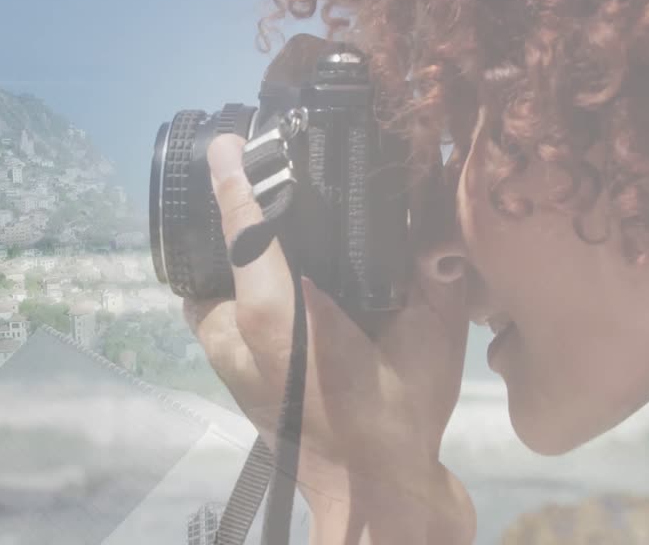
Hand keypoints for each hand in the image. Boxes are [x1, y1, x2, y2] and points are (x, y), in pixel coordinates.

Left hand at [184, 134, 474, 543]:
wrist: (376, 505)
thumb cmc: (401, 419)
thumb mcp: (428, 340)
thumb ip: (434, 278)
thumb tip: (439, 236)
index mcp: (278, 314)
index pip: (244, 228)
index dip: (233, 178)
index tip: (222, 143)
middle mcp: (240, 339)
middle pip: (209, 271)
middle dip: (228, 236)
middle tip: (263, 204)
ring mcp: (233, 373)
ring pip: (210, 307)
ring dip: (232, 280)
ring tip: (277, 258)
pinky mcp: (240, 396)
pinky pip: (226, 338)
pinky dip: (242, 313)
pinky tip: (289, 308)